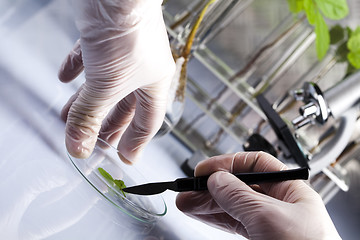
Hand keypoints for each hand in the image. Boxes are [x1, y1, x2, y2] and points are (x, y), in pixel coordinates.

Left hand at [58, 0, 174, 162]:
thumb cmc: (128, 33)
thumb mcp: (107, 84)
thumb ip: (89, 115)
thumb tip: (78, 147)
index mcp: (155, 83)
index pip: (148, 121)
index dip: (136, 142)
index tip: (125, 157)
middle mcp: (142, 69)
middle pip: (124, 105)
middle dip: (106, 124)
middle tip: (93, 140)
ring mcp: (123, 53)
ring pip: (104, 85)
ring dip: (86, 101)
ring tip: (70, 117)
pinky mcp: (104, 37)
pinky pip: (90, 59)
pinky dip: (77, 69)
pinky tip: (66, 77)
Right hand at [176, 152, 340, 239]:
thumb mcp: (268, 216)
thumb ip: (239, 196)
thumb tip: (217, 180)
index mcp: (292, 190)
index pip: (256, 165)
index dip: (228, 164)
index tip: (205, 169)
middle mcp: (280, 205)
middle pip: (239, 187)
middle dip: (211, 187)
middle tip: (188, 189)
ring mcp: (269, 224)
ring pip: (233, 207)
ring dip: (207, 204)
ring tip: (186, 203)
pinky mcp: (260, 239)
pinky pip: (234, 224)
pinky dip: (215, 219)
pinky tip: (201, 214)